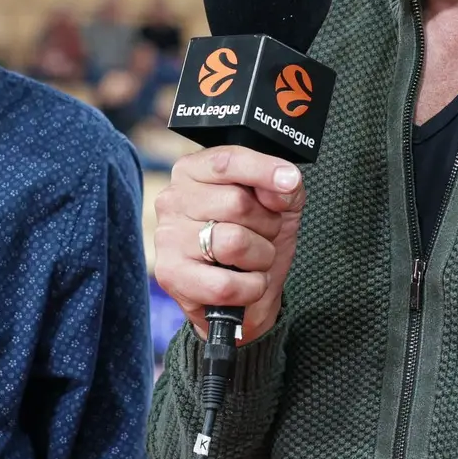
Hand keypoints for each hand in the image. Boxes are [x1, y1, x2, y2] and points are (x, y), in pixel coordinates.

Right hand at [153, 146, 304, 341]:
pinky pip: (224, 284)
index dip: (263, 170)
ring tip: (254, 261)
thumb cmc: (255, 242)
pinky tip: (245, 283)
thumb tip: (283, 184)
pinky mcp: (170, 274)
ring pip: (233, 242)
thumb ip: (284, 187)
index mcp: (194, 171)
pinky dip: (249, 288)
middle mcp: (174, 199)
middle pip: (237, 203)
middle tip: (263, 236)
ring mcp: (168, 237)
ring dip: (260, 257)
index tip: (289, 182)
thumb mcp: (279, 207)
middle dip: (267, 226)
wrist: (246, 296)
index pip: (228, 162)